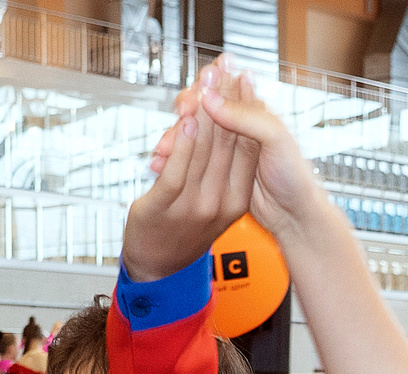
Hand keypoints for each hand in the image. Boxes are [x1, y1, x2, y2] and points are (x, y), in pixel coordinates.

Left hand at [123, 62, 259, 282]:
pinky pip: (177, 171)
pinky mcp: (163, 208)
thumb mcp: (218, 203)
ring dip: (204, 114)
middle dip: (224, 103)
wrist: (160, 269)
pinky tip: (187, 120)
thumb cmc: (187, 230)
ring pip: (203, 153)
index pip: (247, 149)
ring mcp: (192, 208)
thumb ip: (225, 171)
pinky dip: (183, 143)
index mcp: (237, 200)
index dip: (246, 111)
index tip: (242, 77)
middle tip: (222, 70)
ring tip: (204, 84)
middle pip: (228, 145)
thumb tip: (229, 128)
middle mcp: (220, 205)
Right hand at [152, 61, 323, 243]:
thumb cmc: (294, 176)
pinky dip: (176, 157)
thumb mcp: (275, 138)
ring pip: (194, 133)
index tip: (191, 93)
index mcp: (256, 111)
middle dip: (186, 111)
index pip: (225, 88)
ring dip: (176, 136)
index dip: (206, 86)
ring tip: (163, 145)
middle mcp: (241, 127)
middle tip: (176, 117)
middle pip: (204, 108)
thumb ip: (245, 115)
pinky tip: (162, 160)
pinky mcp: (219, 171)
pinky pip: (192, 158)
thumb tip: (210, 99)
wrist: (294, 216)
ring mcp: (228, 150)